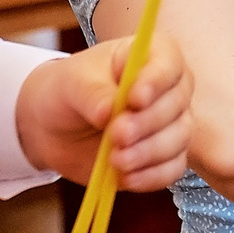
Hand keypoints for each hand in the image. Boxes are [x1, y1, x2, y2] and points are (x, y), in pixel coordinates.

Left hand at [14, 35, 190, 189]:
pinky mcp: (163, 156)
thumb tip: (109, 112)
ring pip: (179, 138)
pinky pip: (172, 168)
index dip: (157, 81)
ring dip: (148, 152)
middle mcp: (168, 88)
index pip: (169, 62)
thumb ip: (92, 93)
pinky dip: (151, 176)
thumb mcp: (72, 83)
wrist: (54, 126)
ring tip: (115, 159)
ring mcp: (170, 123)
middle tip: (116, 135)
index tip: (134, 99)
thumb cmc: (69, 90)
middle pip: (177, 104)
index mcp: (151, 55)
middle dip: (147, 123)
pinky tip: (126, 177)